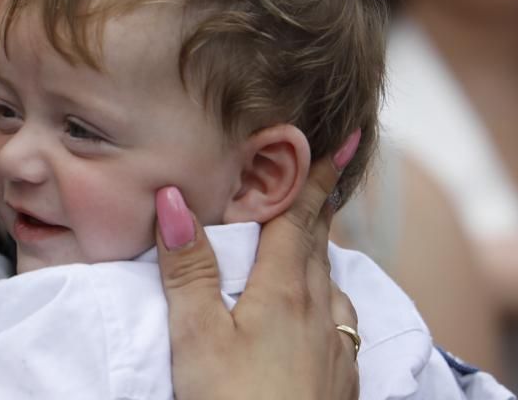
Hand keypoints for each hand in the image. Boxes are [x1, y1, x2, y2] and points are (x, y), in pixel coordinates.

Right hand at [156, 132, 361, 399]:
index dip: (315, 179)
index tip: (340, 142)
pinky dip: (331, 297)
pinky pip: (341, 321)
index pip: (297, 221)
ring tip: (319, 236)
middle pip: (319, 246)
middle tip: (327, 172)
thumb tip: (176, 196)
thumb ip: (189, 268)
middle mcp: (318, 312)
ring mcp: (336, 349)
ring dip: (325, 252)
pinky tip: (325, 312)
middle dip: (320, 206)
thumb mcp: (197, 337)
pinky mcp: (341, 383)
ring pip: (333, 284)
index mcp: (283, 292)